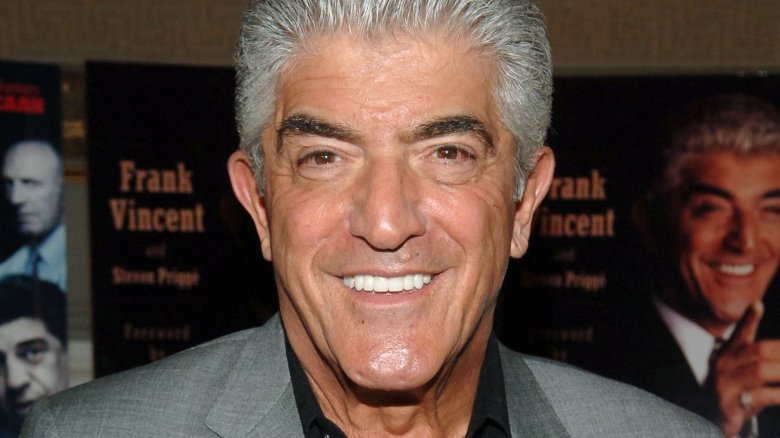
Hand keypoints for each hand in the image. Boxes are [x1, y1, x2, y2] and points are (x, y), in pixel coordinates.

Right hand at [712, 302, 779, 435]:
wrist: (711, 421)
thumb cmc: (734, 388)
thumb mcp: (742, 364)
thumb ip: (753, 340)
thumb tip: (759, 305)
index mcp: (727, 354)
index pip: (743, 334)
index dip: (751, 321)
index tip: (759, 306)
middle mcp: (723, 367)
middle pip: (759, 352)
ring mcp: (724, 386)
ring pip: (760, 371)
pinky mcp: (729, 406)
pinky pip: (760, 396)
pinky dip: (779, 394)